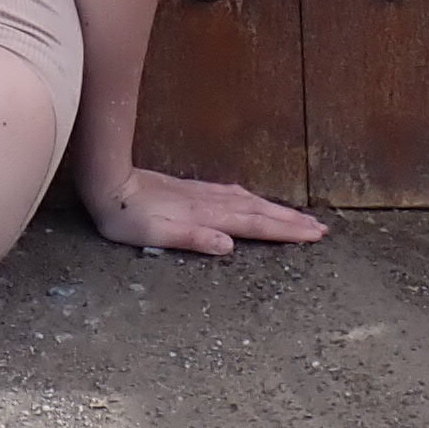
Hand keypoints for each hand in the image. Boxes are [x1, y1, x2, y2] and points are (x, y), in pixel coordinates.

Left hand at [78, 165, 329, 258]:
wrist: (107, 181)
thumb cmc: (125, 216)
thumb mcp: (154, 234)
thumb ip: (192, 238)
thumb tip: (229, 246)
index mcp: (206, 217)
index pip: (255, 225)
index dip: (286, 231)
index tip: (314, 235)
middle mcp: (210, 203)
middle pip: (259, 212)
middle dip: (291, 221)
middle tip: (320, 228)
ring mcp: (202, 195)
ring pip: (249, 202)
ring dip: (276, 210)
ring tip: (298, 217)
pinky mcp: (191, 191)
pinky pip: (234, 196)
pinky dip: (253, 200)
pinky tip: (253, 200)